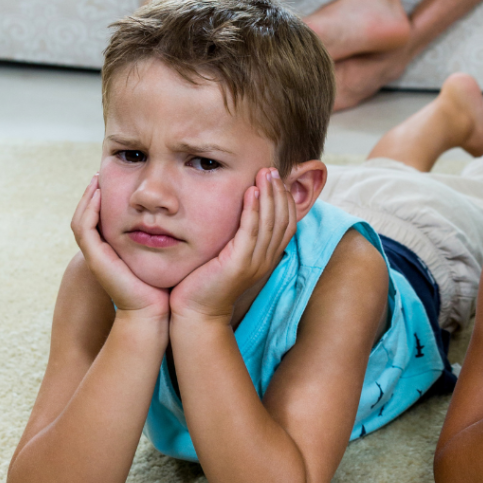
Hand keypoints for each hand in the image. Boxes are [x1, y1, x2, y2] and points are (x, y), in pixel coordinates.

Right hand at [71, 175, 169, 319]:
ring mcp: (98, 255)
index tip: (120, 174)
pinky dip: (88, 210)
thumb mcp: (170, 249)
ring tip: (97, 177)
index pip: (106, 215)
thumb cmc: (168, 282)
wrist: (157, 312)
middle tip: (103, 169)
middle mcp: (105, 250)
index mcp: (118, 247)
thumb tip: (186, 208)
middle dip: (94, 191)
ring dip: (88, 196)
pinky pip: (84, 230)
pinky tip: (98, 194)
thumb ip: (170, 232)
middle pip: (90, 214)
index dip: (108, 195)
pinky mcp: (96, 260)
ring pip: (82, 219)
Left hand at [169, 168, 296, 322]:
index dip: (285, 199)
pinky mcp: (239, 264)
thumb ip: (240, 237)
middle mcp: (266, 259)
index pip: (287, 223)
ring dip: (269, 194)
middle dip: (279, 191)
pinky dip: (253, 209)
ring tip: (264, 173)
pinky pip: (250, 231)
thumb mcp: (230, 256)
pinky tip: (250, 191)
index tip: (277, 179)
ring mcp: (255, 262)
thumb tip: (241, 213)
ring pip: (269, 222)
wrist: (195, 313)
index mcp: (268, 257)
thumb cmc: (207, 282)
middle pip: (282, 219)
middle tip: (273, 169)